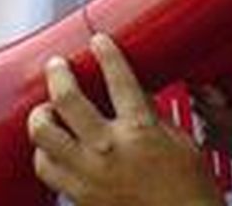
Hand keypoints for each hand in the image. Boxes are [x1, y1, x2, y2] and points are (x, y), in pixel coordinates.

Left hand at [28, 34, 223, 205]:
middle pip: (66, 100)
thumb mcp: (181, 143)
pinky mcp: (78, 197)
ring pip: (43, 134)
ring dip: (42, 115)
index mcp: (141, 131)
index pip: (118, 79)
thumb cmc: (189, 193)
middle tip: (57, 66)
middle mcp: (109, 150)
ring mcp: (89, 175)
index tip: (99, 42)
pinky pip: (46, 168)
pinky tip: (53, 147)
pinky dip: (45, 153)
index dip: (106, 53)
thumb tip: (133, 91)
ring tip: (47, 109)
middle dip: (58, 74)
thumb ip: (151, 114)